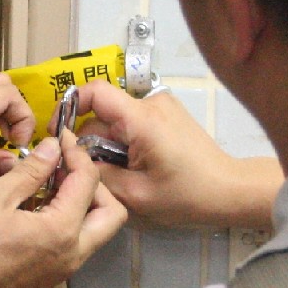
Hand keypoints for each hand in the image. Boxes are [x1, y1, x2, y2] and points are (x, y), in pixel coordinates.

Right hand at [0, 132, 126, 287]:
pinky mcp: (58, 272)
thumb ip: (28, 171)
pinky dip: (74, 219)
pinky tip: (44, 206)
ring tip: (55, 185)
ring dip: (86, 203)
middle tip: (69, 169)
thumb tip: (52, 149)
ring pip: (100, 228)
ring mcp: (69, 265)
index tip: (61, 139)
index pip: (88, 180)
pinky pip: (82, 240)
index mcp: (62, 228)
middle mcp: (75, 250)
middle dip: (97, 184)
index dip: (77, 153)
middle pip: (112, 211)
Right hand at [74, 81, 281, 228]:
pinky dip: (126, 144)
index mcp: (142, 119)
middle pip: (103, 114)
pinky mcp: (167, 115)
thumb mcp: (135, 195)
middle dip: (93, 142)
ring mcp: (161, 107)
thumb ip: (98, 174)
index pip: (95, 92)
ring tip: (123, 176)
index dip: (70, 106)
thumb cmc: (186, 195)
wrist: (228, 190)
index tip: (59, 132)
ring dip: (111, 146)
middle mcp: (151, 103)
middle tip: (96, 174)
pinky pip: (132, 124)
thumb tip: (72, 158)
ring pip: (116, 121)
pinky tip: (136, 168)